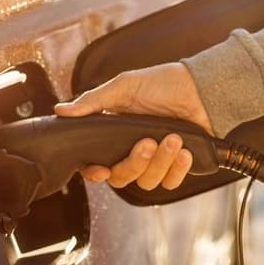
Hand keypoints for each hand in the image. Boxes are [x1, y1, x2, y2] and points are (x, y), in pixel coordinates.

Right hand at [53, 62, 212, 192]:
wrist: (202, 87)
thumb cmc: (163, 83)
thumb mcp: (125, 86)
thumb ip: (93, 101)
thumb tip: (61, 110)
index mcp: (114, 134)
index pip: (96, 163)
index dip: (95, 172)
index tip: (101, 170)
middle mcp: (133, 150)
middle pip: (121, 178)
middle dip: (134, 163)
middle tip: (148, 142)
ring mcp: (156, 159)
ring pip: (147, 181)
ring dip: (161, 162)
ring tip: (174, 139)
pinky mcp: (177, 165)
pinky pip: (170, 182)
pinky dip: (177, 169)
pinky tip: (185, 151)